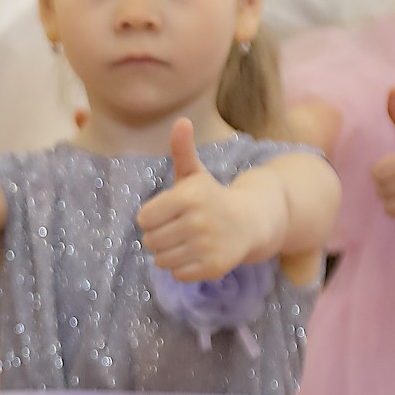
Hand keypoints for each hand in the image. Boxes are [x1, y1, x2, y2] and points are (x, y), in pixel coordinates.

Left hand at [136, 120, 271, 280]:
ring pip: (161, 260)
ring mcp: (208, 246)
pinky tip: (197, 254)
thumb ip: (182, 150)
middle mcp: (198, 221)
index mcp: (188, 197)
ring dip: (169, 253)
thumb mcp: (195, 174)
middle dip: (159, 236)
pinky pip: (178, 274)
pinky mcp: (214, 267)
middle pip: (150, 241)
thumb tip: (181, 121)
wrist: (251, 221)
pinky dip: (183, 268)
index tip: (167, 213)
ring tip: (187, 241)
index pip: (144, 219)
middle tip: (178, 229)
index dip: (152, 218)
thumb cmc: (212, 197)